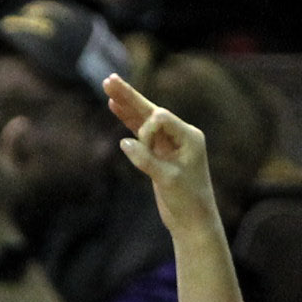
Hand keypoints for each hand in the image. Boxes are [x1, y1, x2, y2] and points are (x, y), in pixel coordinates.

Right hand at [105, 73, 215, 220]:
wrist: (193, 222)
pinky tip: (115, 107)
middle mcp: (180, 135)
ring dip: (126, 105)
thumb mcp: (168, 180)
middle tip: (110, 79)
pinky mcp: (159, 153)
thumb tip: (124, 142)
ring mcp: (169, 143)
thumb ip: (146, 160)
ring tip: (108, 87)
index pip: (161, 118)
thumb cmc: (187, 201)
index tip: (146, 154)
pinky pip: (141, 133)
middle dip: (130, 96)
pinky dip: (128, 121)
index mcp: (189, 136)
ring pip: (143, 119)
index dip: (146, 131)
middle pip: (150, 110)